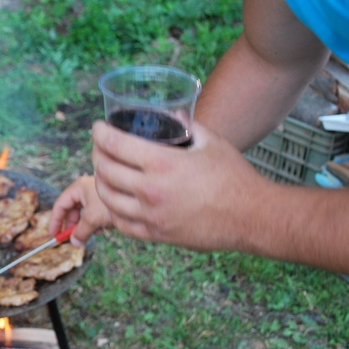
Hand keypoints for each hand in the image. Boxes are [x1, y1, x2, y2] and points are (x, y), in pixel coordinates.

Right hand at [49, 174, 111, 247]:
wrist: (137, 199)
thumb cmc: (112, 204)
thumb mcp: (92, 219)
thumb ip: (80, 231)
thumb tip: (74, 242)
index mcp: (79, 188)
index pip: (60, 204)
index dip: (55, 220)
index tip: (54, 234)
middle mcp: (87, 189)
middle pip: (72, 210)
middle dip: (73, 225)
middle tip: (71, 238)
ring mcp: (97, 195)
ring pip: (85, 214)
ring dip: (86, 226)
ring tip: (92, 233)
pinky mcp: (106, 202)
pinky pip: (95, 214)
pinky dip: (96, 223)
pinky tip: (103, 229)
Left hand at [90, 119, 263, 250]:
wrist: (252, 217)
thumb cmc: (234, 177)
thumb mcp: (211, 141)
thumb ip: (186, 125)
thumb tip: (170, 113)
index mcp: (163, 164)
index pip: (114, 145)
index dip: (100, 133)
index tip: (97, 128)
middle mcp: (151, 191)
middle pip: (105, 170)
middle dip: (96, 154)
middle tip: (100, 147)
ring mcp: (151, 216)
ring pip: (107, 198)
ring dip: (100, 181)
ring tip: (105, 171)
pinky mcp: (156, 235)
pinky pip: (121, 223)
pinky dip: (113, 209)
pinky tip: (116, 199)